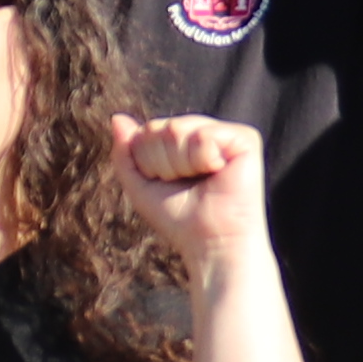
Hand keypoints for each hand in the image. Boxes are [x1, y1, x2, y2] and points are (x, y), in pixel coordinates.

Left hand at [108, 111, 273, 274]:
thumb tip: (116, 117)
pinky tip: (218, 173)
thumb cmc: (179, 219)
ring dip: (181, 165)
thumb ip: (126, 152)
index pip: (149, 130)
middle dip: (163, 163)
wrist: (211, 243)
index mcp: (184, 140)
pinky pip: (204, 136)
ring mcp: (226, 134)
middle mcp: (206, 132)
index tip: (169, 185)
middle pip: (161, 128)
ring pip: (179, 129)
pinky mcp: (246, 139)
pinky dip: (202, 160)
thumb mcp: (140, 186)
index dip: (149, 162)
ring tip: (202, 182)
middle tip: (186, 186)